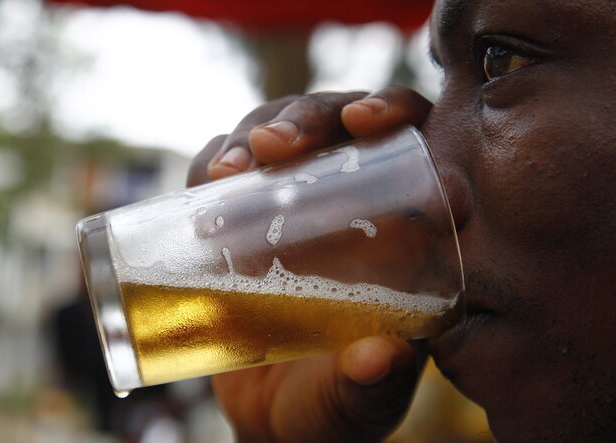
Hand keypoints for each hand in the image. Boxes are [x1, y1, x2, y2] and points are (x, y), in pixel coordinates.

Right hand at [187, 88, 432, 441]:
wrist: (269, 418)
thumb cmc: (328, 409)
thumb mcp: (355, 405)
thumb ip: (370, 389)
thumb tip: (380, 358)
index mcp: (398, 238)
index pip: (408, 150)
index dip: (393, 111)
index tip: (364, 120)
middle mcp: (347, 210)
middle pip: (336, 128)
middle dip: (307, 120)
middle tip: (275, 147)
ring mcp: (290, 210)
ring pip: (278, 138)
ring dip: (254, 135)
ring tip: (228, 170)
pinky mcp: (242, 220)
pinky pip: (225, 170)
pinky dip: (211, 163)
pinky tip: (207, 183)